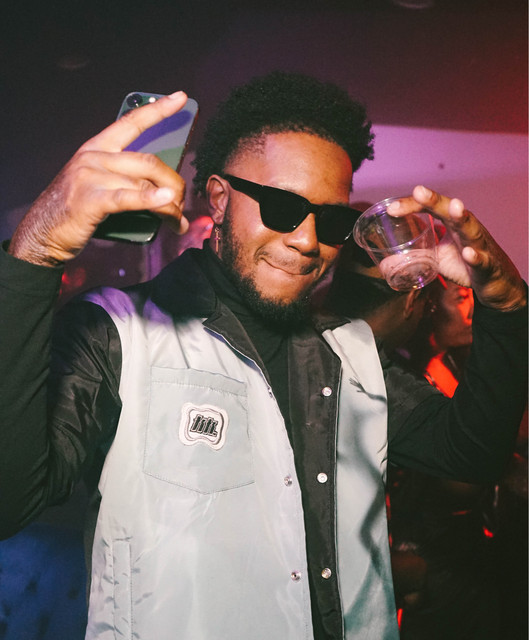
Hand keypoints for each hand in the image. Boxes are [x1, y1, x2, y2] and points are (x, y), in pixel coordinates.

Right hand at [9, 91, 189, 265]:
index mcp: (98, 148)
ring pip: (145, 183)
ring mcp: (91, 176)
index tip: (180, 98)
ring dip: (169, 206)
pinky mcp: (91, 200)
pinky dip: (151, 199)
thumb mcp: (99, 183)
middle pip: (149, 161)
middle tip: (183, 204)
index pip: (131, 122)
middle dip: (174, 183)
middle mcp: (95, 157)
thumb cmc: (75, 208)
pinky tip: (167, 201)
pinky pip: (128, 198)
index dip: (158, 109)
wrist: (43, 231)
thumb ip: (126, 177)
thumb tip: (162, 187)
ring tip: (178, 221)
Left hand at [388, 186, 526, 310]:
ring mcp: (479, 245)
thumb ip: (413, 256)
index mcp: (452, 224)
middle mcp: (466, 229)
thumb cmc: (464, 263)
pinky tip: (468, 252)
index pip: (431, 208)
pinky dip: (475, 256)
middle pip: (450, 210)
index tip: (392, 209)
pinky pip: (482, 260)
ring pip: (471, 229)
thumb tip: (384, 263)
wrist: (494, 281)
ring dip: (462, 218)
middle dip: (435, 200)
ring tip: (454, 207)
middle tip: (418, 191)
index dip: (413, 205)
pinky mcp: (488, 265)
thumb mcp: (436, 258)